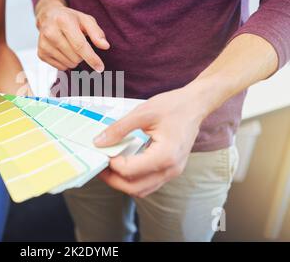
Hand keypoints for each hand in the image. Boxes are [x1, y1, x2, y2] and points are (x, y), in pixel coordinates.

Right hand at [36, 0, 109, 71]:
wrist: (48, 17)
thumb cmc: (70, 19)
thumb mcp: (86, 20)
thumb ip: (97, 33)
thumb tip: (105, 46)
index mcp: (63, 21)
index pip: (80, 45)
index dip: (92, 58)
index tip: (100, 67)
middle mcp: (50, 32)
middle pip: (76, 57)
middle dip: (83, 55)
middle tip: (78, 44)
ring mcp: (43, 44)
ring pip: (69, 64)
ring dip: (74, 59)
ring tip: (70, 46)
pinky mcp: (41, 54)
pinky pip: (61, 67)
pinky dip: (66, 62)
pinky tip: (62, 50)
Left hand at [93, 86, 207, 197]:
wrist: (195, 105)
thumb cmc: (173, 106)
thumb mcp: (142, 113)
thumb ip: (119, 129)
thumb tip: (99, 142)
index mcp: (165, 155)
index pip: (129, 171)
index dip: (111, 164)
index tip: (102, 152)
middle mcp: (171, 169)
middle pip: (135, 188)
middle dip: (113, 180)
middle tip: (99, 166)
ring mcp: (172, 172)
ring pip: (142, 189)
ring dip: (122, 182)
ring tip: (109, 167)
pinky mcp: (170, 169)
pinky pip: (148, 183)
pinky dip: (133, 179)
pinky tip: (123, 164)